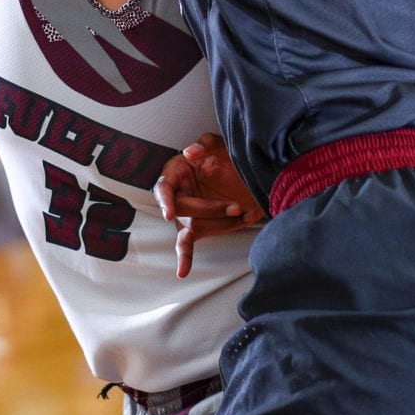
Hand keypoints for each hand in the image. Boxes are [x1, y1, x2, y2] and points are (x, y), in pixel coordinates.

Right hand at [155, 133, 264, 278]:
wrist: (251, 175)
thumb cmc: (231, 156)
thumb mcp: (221, 144)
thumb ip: (205, 143)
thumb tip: (189, 152)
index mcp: (177, 171)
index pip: (163, 187)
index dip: (165, 200)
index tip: (170, 212)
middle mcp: (178, 193)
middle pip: (183, 210)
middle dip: (210, 209)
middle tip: (235, 206)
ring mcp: (187, 212)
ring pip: (192, 226)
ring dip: (217, 222)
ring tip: (240, 212)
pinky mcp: (199, 227)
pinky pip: (186, 244)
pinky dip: (184, 258)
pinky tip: (182, 271)